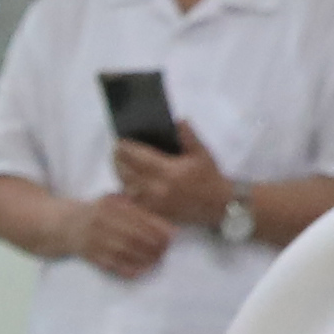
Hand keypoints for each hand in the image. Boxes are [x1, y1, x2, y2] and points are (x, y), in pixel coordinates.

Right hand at [66, 194, 178, 278]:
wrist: (64, 225)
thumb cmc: (97, 212)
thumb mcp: (113, 201)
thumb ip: (136, 207)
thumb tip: (166, 224)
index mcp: (110, 205)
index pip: (140, 217)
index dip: (159, 228)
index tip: (172, 235)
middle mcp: (102, 221)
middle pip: (134, 235)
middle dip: (154, 244)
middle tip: (166, 249)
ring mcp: (95, 239)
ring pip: (126, 251)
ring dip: (145, 257)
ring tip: (158, 259)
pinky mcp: (91, 255)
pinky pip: (114, 264)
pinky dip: (130, 268)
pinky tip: (143, 269)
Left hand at [113, 127, 237, 232]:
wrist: (218, 205)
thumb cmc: (210, 177)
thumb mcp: (201, 152)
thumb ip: (188, 136)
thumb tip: (177, 120)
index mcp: (169, 172)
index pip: (138, 157)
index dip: (126, 148)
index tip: (120, 140)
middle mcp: (158, 188)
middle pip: (127, 171)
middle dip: (118, 159)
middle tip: (116, 149)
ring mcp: (154, 203)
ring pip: (127, 186)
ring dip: (120, 173)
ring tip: (118, 162)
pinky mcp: (154, 212)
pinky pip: (133, 200)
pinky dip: (127, 188)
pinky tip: (126, 179)